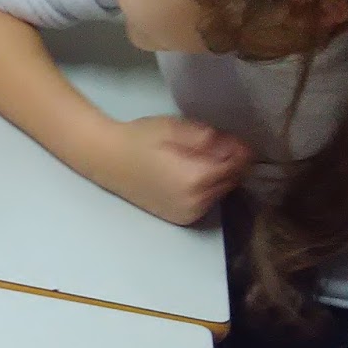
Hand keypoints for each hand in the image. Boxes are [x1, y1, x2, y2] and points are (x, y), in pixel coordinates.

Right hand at [96, 116, 251, 224]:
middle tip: (212, 145)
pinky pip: (208, 202)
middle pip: (232, 180)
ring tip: (197, 159)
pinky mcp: (182, 218)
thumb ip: (210, 138)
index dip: (240, 149)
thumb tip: (240, 147)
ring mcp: (189, 214)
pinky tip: (189, 176)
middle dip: (230, 162)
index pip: (238, 164)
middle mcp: (196, 202)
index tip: (230, 137)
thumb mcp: (175, 128)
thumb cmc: (139, 139)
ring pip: (222, 191)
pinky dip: (207, 189)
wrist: (106, 160)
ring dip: (219, 176)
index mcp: (196, 179)